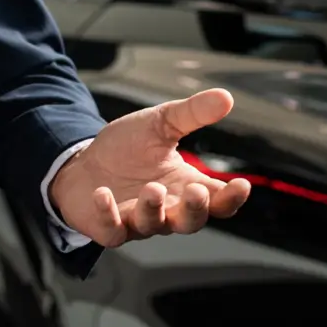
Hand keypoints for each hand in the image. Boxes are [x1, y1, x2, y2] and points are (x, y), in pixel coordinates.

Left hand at [50, 88, 250, 246]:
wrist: (84, 159)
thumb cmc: (128, 146)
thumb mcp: (160, 123)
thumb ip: (192, 114)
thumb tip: (226, 97)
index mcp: (184, 185)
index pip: (217, 200)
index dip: (231, 197)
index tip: (242, 185)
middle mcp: (166, 209)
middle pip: (190, 221)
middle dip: (195, 209)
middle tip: (196, 191)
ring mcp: (137, 220)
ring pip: (154, 225)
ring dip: (154, 209)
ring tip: (153, 189)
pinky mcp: (108, 226)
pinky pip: (112, 229)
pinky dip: (108, 214)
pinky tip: (103, 194)